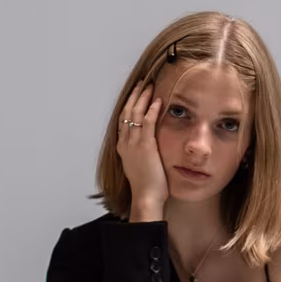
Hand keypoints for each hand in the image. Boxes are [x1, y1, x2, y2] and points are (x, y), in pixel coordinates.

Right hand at [116, 81, 167, 216]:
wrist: (145, 197)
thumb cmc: (146, 187)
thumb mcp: (140, 167)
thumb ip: (142, 155)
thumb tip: (149, 149)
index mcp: (123, 148)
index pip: (123, 121)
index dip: (128, 106)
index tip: (134, 95)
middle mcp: (125, 143)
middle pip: (127, 113)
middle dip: (134, 97)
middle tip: (141, 84)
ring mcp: (134, 144)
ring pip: (135, 114)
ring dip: (142, 98)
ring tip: (148, 86)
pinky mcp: (145, 146)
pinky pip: (147, 122)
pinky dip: (151, 110)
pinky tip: (157, 100)